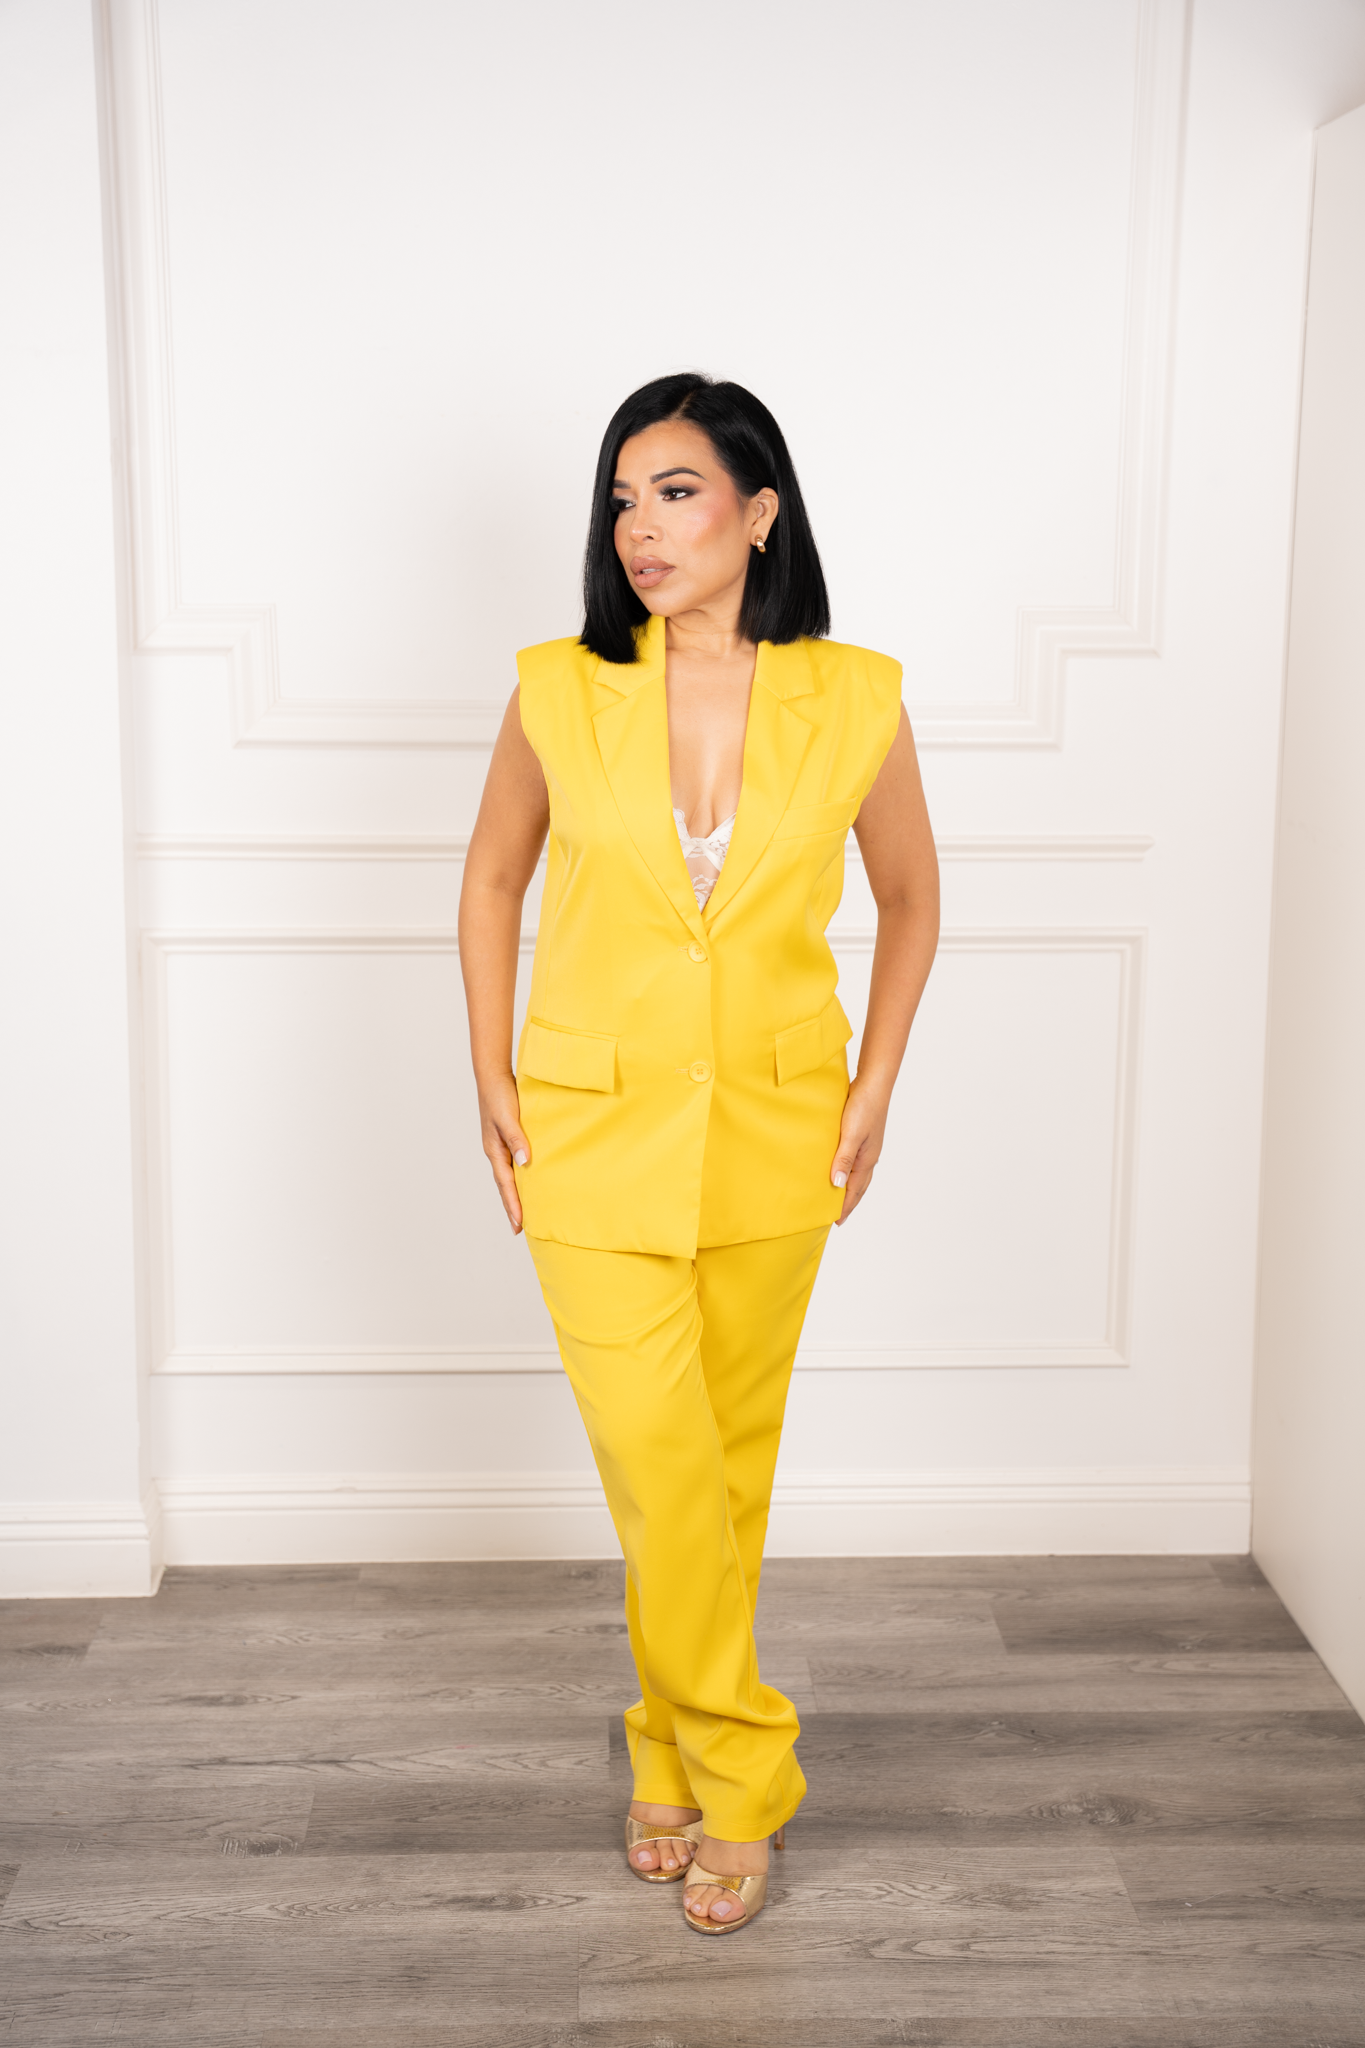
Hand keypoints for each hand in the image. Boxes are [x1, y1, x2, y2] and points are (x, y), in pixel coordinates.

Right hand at [479, 1071, 530, 1232]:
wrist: (493, 1075)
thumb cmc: (499, 1095)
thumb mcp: (508, 1117)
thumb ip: (517, 1139)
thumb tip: (526, 1163)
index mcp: (494, 1150)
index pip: (506, 1184)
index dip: (513, 1204)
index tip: (520, 1224)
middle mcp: (496, 1151)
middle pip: (505, 1185)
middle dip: (511, 1206)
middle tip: (520, 1228)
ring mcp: (500, 1145)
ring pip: (509, 1176)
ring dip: (514, 1194)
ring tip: (523, 1211)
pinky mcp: (507, 1138)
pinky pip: (513, 1163)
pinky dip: (519, 1176)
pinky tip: (528, 1179)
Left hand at [829, 1074, 889, 1224]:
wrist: (874, 1083)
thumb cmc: (863, 1107)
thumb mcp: (851, 1134)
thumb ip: (843, 1159)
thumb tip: (837, 1185)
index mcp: (867, 1160)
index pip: (854, 1191)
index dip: (845, 1207)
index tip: (835, 1222)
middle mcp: (869, 1156)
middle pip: (859, 1187)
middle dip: (849, 1202)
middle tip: (838, 1216)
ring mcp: (868, 1147)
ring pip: (858, 1174)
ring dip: (849, 1188)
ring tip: (839, 1196)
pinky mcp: (863, 1136)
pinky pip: (855, 1161)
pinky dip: (849, 1171)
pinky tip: (841, 1167)